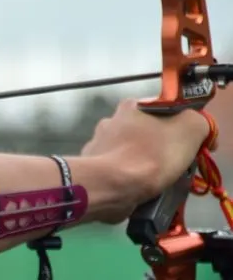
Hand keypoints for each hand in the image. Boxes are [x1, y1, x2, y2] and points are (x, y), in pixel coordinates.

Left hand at [80, 99, 209, 221]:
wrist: (112, 185)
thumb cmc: (152, 154)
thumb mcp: (190, 129)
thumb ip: (197, 122)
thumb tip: (197, 129)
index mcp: (133, 105)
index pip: (166, 111)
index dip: (184, 128)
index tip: (193, 147)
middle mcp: (112, 119)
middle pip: (148, 132)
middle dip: (163, 148)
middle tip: (176, 166)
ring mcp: (99, 142)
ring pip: (133, 151)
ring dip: (146, 163)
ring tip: (158, 181)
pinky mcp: (94, 165)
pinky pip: (119, 169)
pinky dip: (130, 177)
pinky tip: (138, 187)